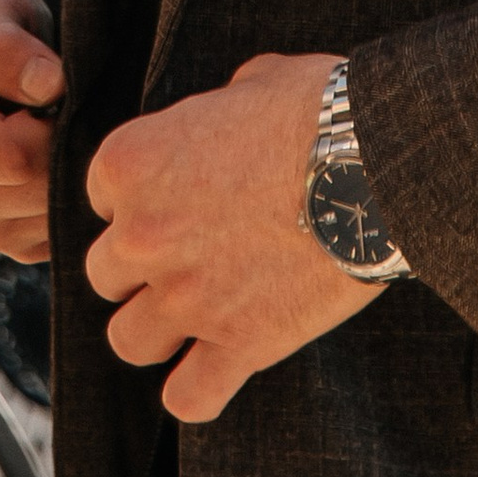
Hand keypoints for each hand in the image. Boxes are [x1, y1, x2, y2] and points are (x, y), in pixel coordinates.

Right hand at [0, 0, 64, 260]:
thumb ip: (6, 43)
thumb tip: (48, 84)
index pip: (16, 157)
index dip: (55, 121)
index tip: (58, 84)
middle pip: (40, 191)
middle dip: (72, 143)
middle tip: (70, 100)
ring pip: (58, 216)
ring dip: (79, 168)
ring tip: (64, 122)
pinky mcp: (16, 242)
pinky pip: (66, 233)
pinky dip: (80, 194)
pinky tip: (68, 152)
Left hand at [84, 50, 382, 421]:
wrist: (375, 162)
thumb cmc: (319, 110)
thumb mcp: (254, 79)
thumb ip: (218, 105)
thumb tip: (231, 108)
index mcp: (131, 163)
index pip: (102, 198)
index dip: (141, 200)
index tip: (180, 200)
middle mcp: (143, 234)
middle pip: (105, 273)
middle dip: (141, 268)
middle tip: (190, 257)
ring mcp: (188, 296)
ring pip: (129, 340)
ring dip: (157, 330)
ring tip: (196, 317)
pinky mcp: (241, 343)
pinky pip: (188, 397)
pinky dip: (197, 391)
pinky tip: (218, 370)